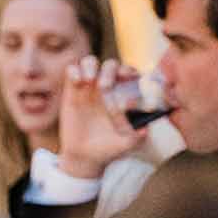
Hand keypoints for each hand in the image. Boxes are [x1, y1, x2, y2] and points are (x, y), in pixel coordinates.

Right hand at [58, 57, 144, 179]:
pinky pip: (72, 70)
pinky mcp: (72, 90)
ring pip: (90, 62)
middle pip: (111, 65)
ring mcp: (89, 87)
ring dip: (90, 65)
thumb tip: (145, 131)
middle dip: (110, 71)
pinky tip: (76, 82)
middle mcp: (108, 86)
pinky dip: (74, 70)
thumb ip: (136, 138)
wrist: (84, 156)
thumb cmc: (109, 147)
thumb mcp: (124, 145)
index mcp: (124, 94)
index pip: (131, 74)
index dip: (130, 73)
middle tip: (104, 87)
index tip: (128, 80)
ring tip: (88, 80)